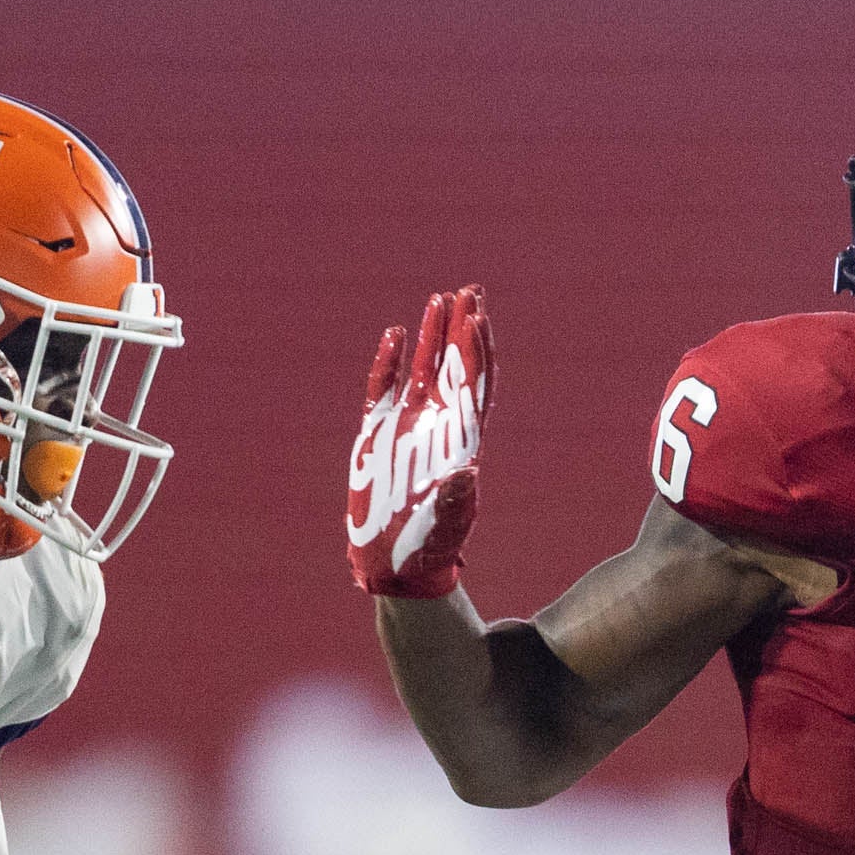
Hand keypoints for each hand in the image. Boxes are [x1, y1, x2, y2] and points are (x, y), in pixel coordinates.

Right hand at [346, 285, 492, 597]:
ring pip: (421, 368)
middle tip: (470, 290)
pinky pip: (383, 389)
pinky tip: (394, 334)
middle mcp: (437, 426)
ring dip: (431, 335)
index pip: (472, 384)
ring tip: (439, 298)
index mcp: (459, 441)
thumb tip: (467, 473)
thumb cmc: (428, 548)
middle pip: (453, 365)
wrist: (395, 564)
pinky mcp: (377, 435)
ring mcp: (407, 426)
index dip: (476, 350)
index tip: (477, 315)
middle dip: (462, 327)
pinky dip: (388, 362)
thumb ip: (455, 500)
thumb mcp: (445, 526)